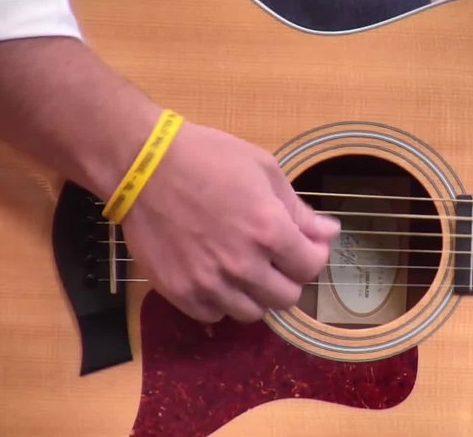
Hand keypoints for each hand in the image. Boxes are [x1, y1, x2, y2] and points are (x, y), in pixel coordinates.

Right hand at [118, 122, 339, 322]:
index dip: (314, 255)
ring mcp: (209, 283)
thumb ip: (300, 210)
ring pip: (253, 313)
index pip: (311, 267)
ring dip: (257, 293)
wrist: (142, 165)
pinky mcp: (179, 292)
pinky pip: (214, 315)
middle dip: (289, 277)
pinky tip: (218, 277)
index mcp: (269, 231)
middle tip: (276, 257)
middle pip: (286, 297)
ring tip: (247, 268)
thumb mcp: (264, 170)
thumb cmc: (208, 157)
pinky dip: (222, 302)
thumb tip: (330, 233)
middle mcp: (243, 264)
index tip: (306, 244)